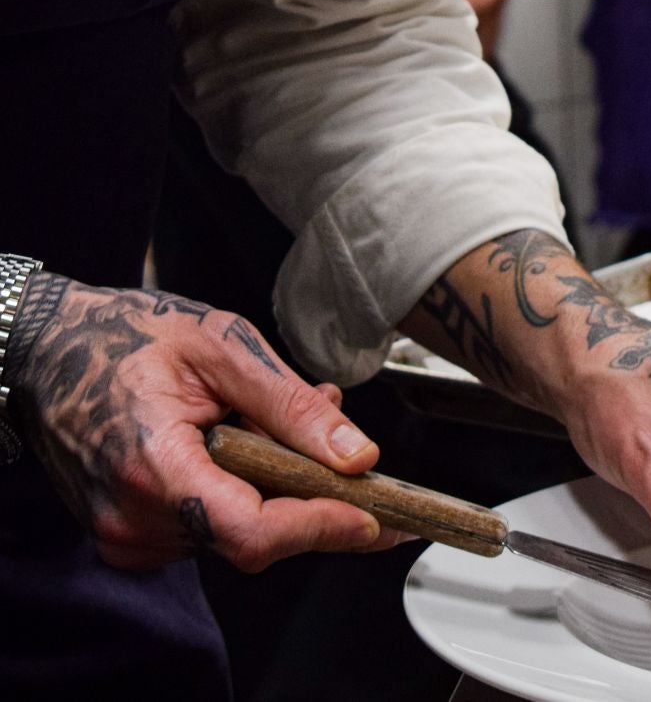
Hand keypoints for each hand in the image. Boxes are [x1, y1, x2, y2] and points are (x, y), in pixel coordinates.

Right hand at [7, 274, 403, 570]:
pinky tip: (249, 441)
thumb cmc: (129, 335)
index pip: (252, 531)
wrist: (54, 348)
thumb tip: (355, 454)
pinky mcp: (133, 532)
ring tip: (287, 423)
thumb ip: (290, 405)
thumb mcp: (223, 347)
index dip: (319, 528)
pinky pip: (208, 524)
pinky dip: (244, 488)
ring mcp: (129, 532)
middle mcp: (136, 518)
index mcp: (156, 467)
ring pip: (236, 530)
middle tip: (356, 458)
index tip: (374, 519)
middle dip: (312, 497)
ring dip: (278, 486)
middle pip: (254, 536)